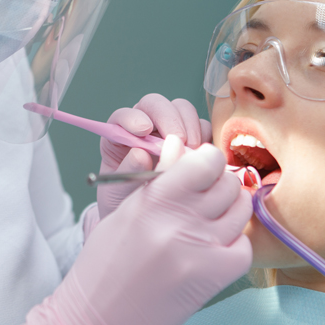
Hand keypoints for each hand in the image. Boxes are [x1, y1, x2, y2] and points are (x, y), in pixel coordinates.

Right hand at [8, 137, 251, 324]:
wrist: (95, 321)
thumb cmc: (104, 265)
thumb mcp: (124, 212)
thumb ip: (157, 181)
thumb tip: (181, 146)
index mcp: (153, 199)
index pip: (206, 161)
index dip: (209, 161)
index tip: (203, 169)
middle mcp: (178, 221)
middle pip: (228, 184)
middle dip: (221, 186)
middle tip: (207, 199)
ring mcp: (199, 250)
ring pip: (240, 211)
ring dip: (230, 214)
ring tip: (210, 225)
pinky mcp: (212, 278)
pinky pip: (243, 247)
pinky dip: (234, 246)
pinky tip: (214, 251)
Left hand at [96, 94, 212, 221]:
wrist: (145, 219)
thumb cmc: (126, 201)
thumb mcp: (119, 192)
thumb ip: (128, 172)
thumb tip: (140, 154)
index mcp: (120, 136)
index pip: (124, 115)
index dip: (133, 117)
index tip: (143, 130)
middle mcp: (145, 128)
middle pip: (156, 104)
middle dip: (169, 118)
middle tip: (178, 140)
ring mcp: (169, 131)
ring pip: (182, 110)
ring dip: (190, 126)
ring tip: (190, 151)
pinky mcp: (191, 139)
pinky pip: (202, 126)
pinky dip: (205, 137)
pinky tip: (201, 156)